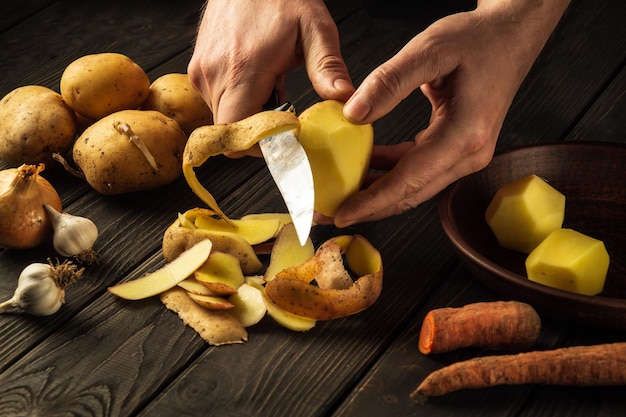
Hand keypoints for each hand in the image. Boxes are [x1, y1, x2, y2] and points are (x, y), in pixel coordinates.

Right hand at [188, 0, 354, 125]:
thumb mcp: (315, 28)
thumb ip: (327, 67)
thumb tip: (343, 99)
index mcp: (243, 70)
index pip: (238, 134)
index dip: (261, 144)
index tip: (285, 137)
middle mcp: (214, 75)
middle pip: (231, 132)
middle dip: (259, 132)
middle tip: (286, 115)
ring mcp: (202, 72)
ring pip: (223, 119)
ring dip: (249, 116)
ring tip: (272, 89)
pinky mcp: (198, 69)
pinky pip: (216, 102)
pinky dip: (238, 102)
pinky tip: (258, 82)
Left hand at [330, 0, 570, 226]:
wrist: (511, 33)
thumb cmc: (478, 39)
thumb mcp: (430, 50)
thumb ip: (389, 81)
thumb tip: (353, 114)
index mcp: (466, 135)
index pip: (410, 180)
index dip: (372, 201)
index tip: (342, 214)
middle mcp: (470, 153)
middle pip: (412, 194)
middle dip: (370, 207)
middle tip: (332, 214)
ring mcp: (468, 154)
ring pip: (415, 186)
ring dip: (378, 192)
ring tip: (342, 194)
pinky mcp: (460, 148)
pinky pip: (420, 169)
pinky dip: (392, 172)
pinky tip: (367, 165)